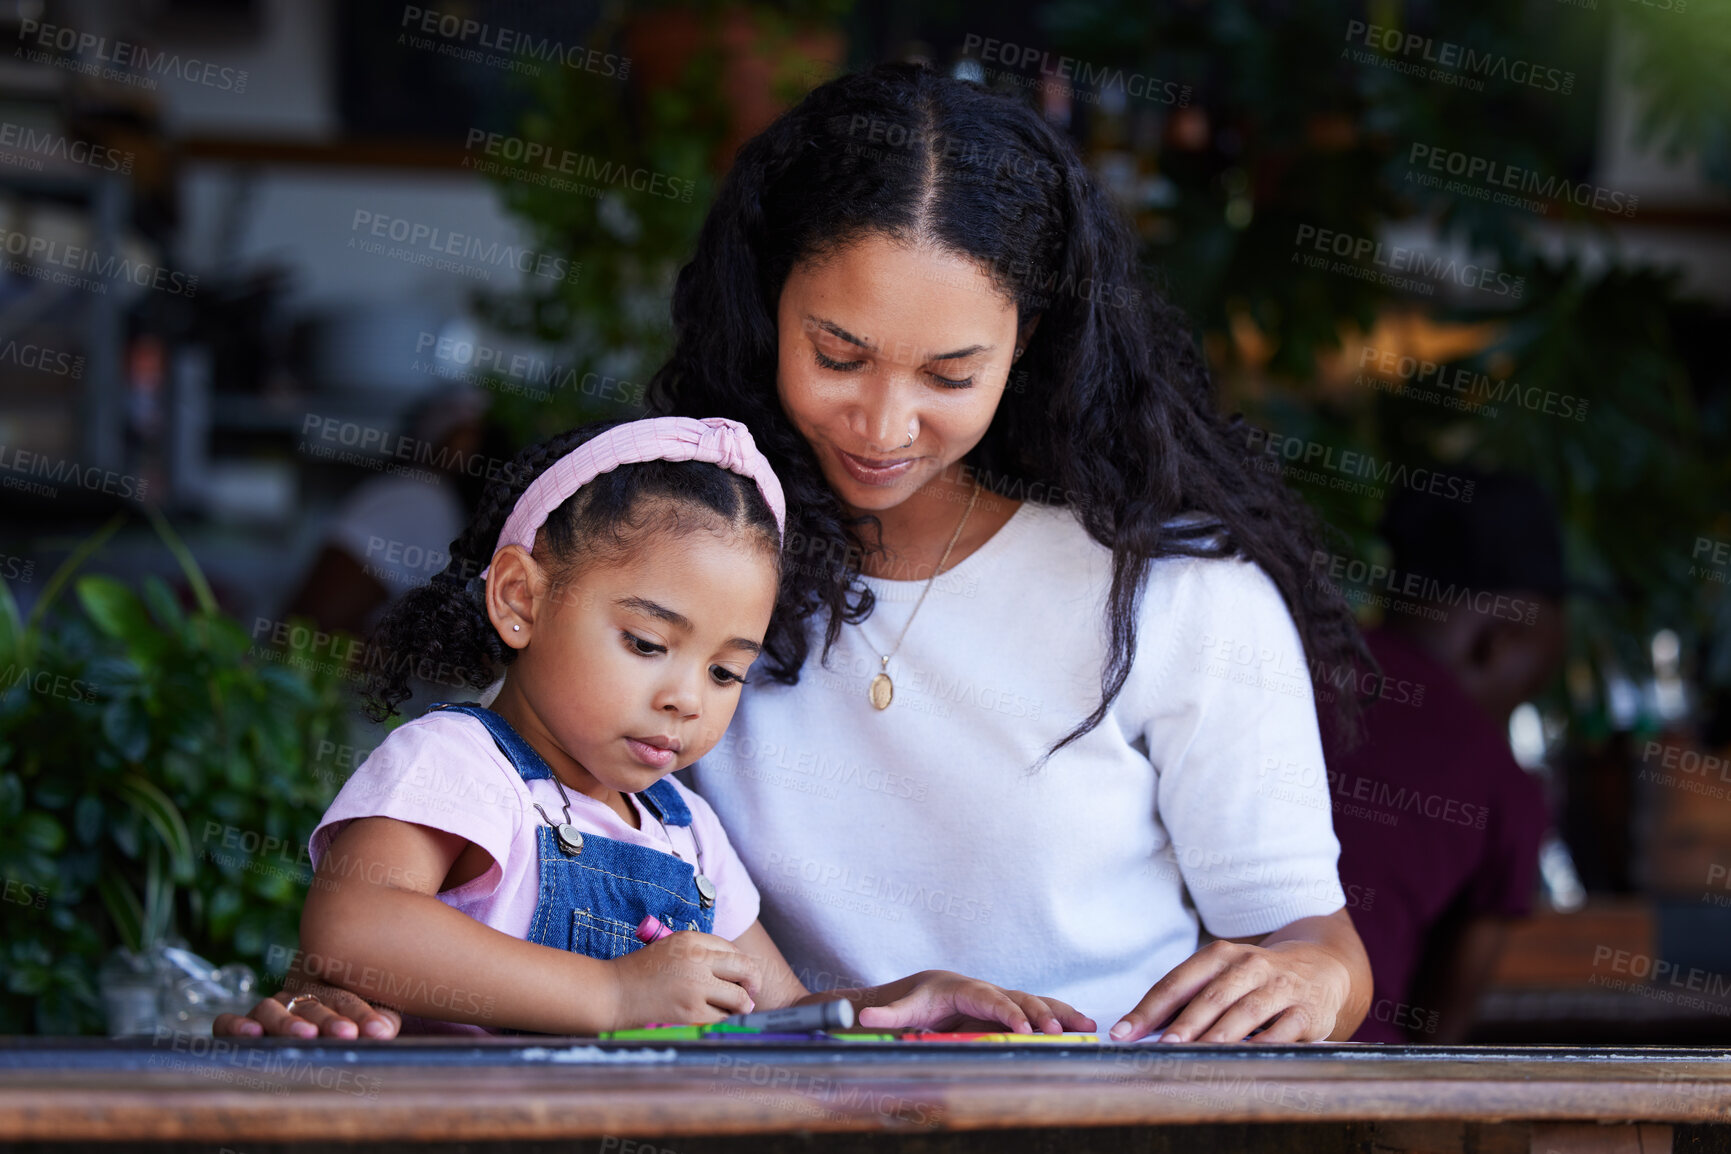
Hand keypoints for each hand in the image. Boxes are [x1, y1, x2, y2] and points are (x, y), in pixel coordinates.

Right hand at [213, 984, 402, 1039]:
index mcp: (329, 989)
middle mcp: (295, 997)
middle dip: (330, 1020)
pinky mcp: (239, 1026)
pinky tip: (252, 1033)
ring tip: (306, 1035)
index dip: (363, 1014)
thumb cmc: (344, 1018)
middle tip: (346, 1033)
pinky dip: (235, 1026)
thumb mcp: (366, 1019)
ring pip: (272, 1009)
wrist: (303, 1012)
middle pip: (312, 1004)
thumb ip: (379, 1021)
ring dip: (289, 1023)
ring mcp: (267, 1010)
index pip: (347, 999)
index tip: (379, 1031)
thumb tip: (386, 1029)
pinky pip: (227, 1023)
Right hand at [608, 931, 759, 1029]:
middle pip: (745, 969)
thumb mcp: (671, 947)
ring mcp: (696, 986)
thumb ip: (701, 953)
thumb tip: (738, 971)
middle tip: (752, 993)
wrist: (613, 992)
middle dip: (754, 983)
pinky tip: (715, 1018)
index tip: (745, 975)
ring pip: (739, 998)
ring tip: (734, 1008)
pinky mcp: (691, 1012)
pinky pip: (722, 1018)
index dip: (743, 965)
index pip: (733, 949)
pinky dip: (723, 1020)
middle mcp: (698, 959)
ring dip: (740, 1006)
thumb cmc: (640, 971)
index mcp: (692, 939)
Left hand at [854, 971, 1096, 1033]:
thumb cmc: (918, 1001)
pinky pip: (1039, 1013)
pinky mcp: (1011, 1012)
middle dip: (1039, 1015)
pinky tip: (1085, 1028)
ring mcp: (1004, 1000)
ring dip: (1061, 1013)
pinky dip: (1061, 1017)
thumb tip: (862, 1018)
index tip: (1023, 1029)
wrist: (930, 990)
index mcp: (965, 990)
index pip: (989, 1000)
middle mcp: (990, 991)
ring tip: (1088, 1026)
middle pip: (1019, 999)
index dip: (1007, 1013)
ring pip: (1036, 1003)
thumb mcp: (901, 1010)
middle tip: (1057, 1032)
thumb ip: (887, 1015)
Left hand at [1109, 938, 1351, 1042]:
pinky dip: (1263, 1044)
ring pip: (1245, 1012)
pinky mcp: (1306, 1010)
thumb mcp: (1225, 975)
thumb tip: (1145, 1031)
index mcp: (1220, 956)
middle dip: (1184, 1024)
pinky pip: (1283, 1030)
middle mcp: (1249, 966)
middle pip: (1210, 996)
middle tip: (1161, 1047)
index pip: (1177, 982)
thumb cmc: (1256, 978)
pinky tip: (1245, 1058)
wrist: (1321, 967)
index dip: (1148, 1009)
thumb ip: (1191, 998)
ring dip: (1219, 1035)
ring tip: (1197, 1056)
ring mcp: (1279, 987)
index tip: (1123, 1033)